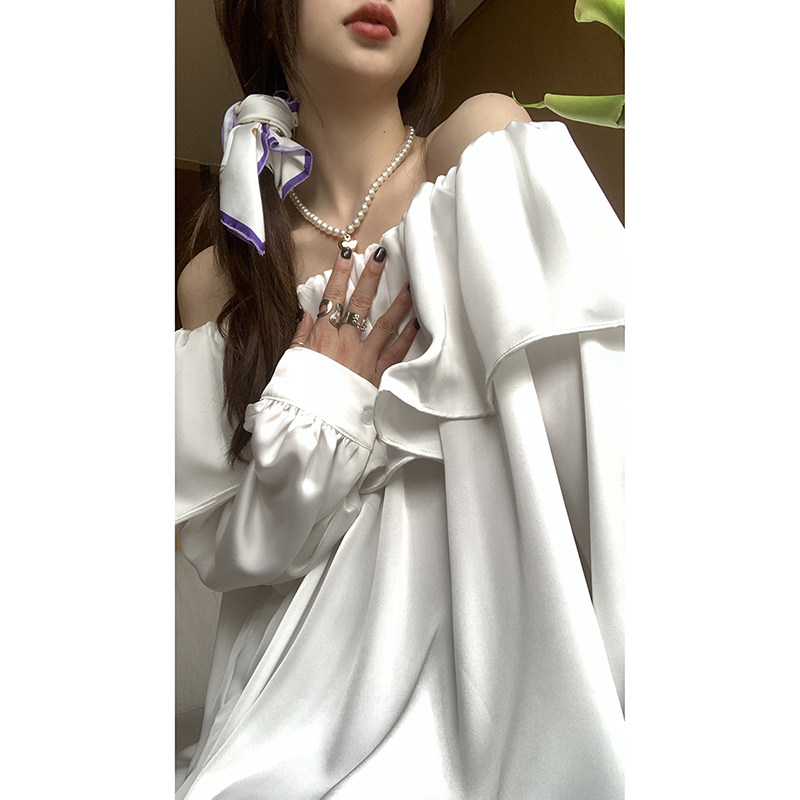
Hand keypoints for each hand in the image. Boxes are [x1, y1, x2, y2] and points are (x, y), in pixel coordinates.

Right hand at [289, 246, 418, 386]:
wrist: (312, 425)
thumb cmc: (299, 394)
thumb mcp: (291, 361)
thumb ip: (300, 335)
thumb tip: (305, 312)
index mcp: (321, 337)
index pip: (332, 297)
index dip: (339, 273)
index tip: (346, 252)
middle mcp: (344, 343)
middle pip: (360, 303)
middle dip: (371, 276)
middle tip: (382, 254)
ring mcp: (363, 358)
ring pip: (383, 324)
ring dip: (398, 303)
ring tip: (410, 283)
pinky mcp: (376, 376)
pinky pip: (394, 353)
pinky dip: (406, 338)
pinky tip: (416, 322)